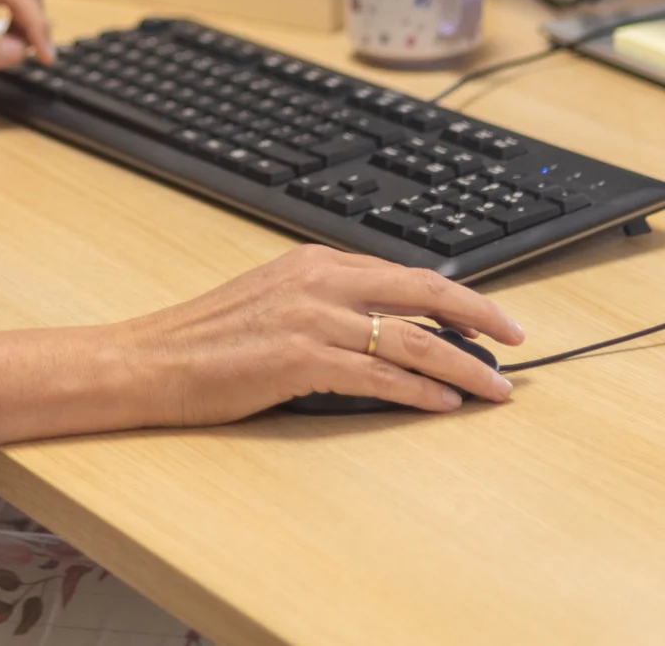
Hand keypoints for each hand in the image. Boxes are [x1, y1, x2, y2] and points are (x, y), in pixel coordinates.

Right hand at [119, 245, 523, 420]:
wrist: (147, 362)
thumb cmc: (205, 341)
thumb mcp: (272, 301)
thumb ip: (326, 304)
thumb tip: (384, 328)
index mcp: (314, 261)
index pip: (405, 272)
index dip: (456, 295)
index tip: (489, 316)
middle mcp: (318, 280)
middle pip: (422, 292)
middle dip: (480, 318)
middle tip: (517, 342)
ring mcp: (309, 318)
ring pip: (411, 338)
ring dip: (463, 365)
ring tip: (496, 387)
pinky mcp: (298, 359)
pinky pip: (377, 377)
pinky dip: (420, 392)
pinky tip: (445, 404)